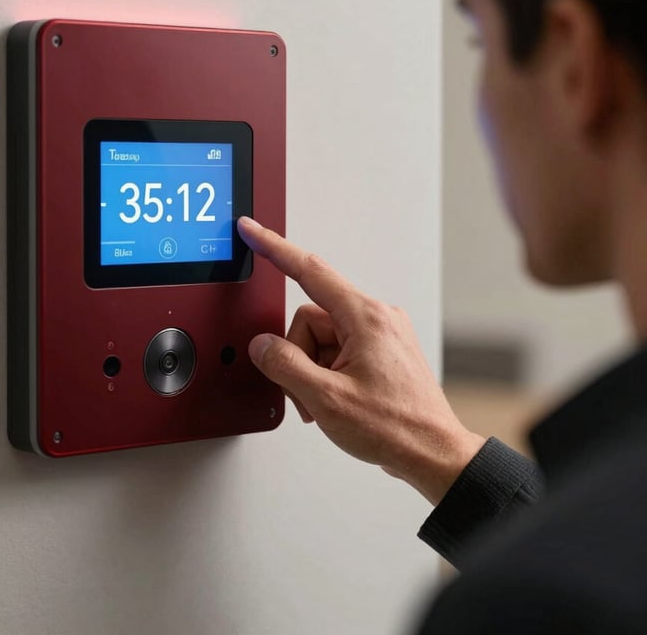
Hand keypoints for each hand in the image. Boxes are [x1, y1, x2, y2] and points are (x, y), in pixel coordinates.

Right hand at [238, 217, 484, 505]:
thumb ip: (285, 365)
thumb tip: (263, 346)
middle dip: (298, 356)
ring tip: (326, 403)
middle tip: (307, 392)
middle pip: (309, 319)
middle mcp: (375, 318)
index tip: (252, 232)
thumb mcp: (326, 399)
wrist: (432, 454)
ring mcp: (379, 335)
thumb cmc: (396, 427)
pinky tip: (335, 400)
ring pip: (320, 338)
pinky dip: (326, 374)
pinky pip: (337, 351)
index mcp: (365, 318)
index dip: (274, 248)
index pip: (309, 271)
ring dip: (312, 371)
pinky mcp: (379, 352)